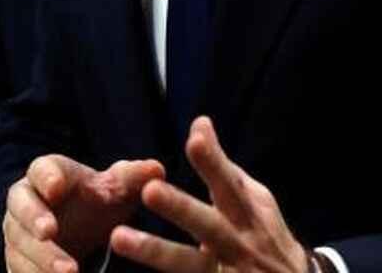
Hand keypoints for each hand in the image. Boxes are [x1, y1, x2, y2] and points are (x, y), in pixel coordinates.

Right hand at [3, 154, 165, 272]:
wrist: (81, 227)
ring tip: (69, 272)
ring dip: (40, 258)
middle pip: (21, 206)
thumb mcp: (117, 188)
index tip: (57, 187)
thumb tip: (157, 168)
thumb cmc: (98, 200)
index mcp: (50, 174)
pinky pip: (20, 270)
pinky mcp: (17, 260)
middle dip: (34, 218)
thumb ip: (134, 178)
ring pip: (20, 243)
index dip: (46, 177)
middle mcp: (26, 201)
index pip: (41, 169)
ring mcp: (18, 233)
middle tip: (50, 231)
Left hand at [108, 117, 308, 272]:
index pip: (230, 184)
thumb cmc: (263, 235)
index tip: (194, 139)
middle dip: (181, 208)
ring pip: (189, 264)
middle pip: (209, 225)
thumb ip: (221, 166)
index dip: (213, 163)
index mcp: (248, 214)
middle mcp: (239, 243)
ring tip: (118, 237)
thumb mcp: (252, 199)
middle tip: (150, 190)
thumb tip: (199, 122)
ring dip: (155, 251)